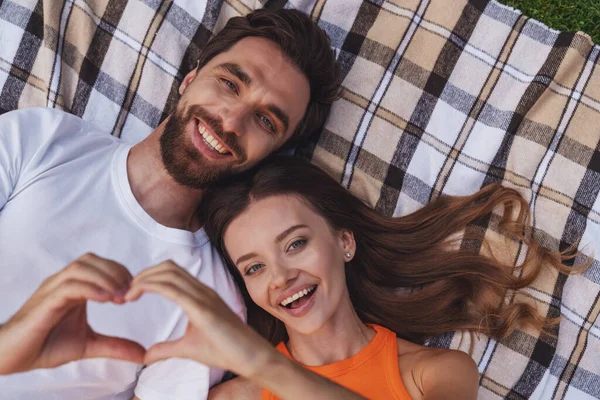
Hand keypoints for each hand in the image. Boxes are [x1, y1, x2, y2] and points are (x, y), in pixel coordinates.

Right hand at [0, 253, 145, 374]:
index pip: (100, 265)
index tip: (134, 292)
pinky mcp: (44, 301)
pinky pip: (68, 286)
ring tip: (119, 297)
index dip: (120, 273)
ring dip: (105, 278)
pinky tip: (105, 299)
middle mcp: (62, 282)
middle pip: (91, 260)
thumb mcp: (89, 345)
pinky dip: (89, 288)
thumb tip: (142, 355)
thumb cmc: (46, 345)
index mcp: (74, 286)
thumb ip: (115, 345)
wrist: (13, 357)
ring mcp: (52, 289)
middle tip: (129, 293)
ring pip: (80, 268)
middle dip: (115, 272)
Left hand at [125, 261, 273, 377]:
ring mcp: (204, 297)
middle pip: (167, 267)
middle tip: (124, 292)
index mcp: (200, 295)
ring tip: (127, 294)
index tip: (130, 293)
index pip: (171, 273)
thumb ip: (167, 348)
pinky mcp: (203, 309)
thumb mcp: (189, 348)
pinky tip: (136, 295)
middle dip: (142, 274)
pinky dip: (151, 286)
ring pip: (169, 273)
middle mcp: (202, 290)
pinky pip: (173, 289)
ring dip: (143, 278)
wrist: (252, 357)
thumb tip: (146, 355)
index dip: (148, 276)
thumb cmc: (227, 350)